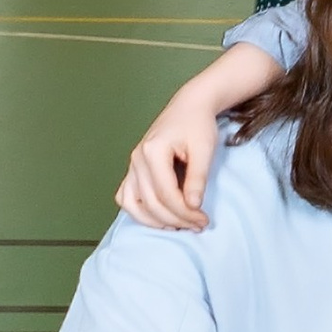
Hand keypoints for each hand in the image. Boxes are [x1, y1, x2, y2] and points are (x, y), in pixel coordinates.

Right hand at [117, 45, 282, 230]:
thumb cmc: (198, 124)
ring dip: (155, 221)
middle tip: (198, 225)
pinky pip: (127, 197)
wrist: (189, 106)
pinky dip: (139, 211)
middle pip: (151, 202)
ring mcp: (132, 164)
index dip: (185, 212)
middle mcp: (137, 159)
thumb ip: (197, 178)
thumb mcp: (204, 149)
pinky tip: (160, 217)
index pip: (166, 194)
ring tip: (179, 226)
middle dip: (176, 219)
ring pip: (133, 204)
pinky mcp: (133, 168)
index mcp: (153, 151)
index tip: (203, 220)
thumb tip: (193, 206)